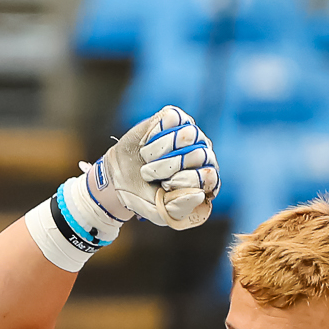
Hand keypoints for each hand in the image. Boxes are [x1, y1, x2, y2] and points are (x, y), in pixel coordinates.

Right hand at [84, 106, 218, 230]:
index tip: (165, 186)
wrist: (119, 176)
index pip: (209, 176)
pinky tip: (147, 142)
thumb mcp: (158, 211)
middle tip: (150, 174)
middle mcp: (203, 155)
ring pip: (186, 134)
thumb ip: (179, 208)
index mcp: (204, 180)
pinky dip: (154, 132)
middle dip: (167, 167)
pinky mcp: (175, 117)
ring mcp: (190, 134)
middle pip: (198, 154)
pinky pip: (172, 119)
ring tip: (147, 159)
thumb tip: (199, 194)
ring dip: (159, 151)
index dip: (184, 181)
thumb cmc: (143, 194)